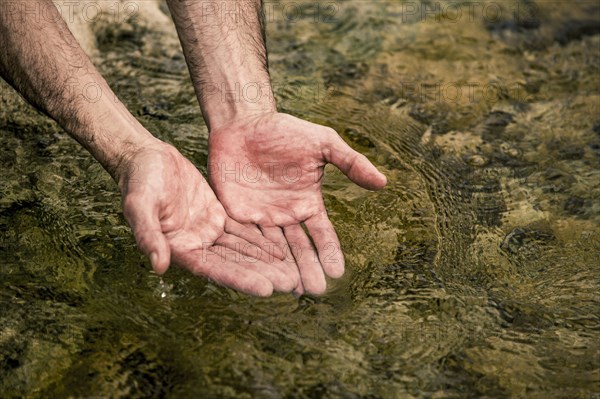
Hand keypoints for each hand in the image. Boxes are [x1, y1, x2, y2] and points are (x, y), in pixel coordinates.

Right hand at [118, 139, 297, 295]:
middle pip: (235, 263)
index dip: (240, 279)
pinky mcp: (217, 215)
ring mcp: (208, 231)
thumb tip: (159, 267)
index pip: (214, 269)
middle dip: (263, 274)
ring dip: (267, 261)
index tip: (266, 290)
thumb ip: (149, 235)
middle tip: (292, 285)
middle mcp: (197, 245)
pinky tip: (283, 249)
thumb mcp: (140, 205)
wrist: (146, 158)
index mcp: (179, 249)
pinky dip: (262, 240)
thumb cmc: (138, 181)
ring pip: (243, 249)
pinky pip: (243, 230)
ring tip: (294, 273)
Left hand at [208, 112, 386, 294]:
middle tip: (314, 291)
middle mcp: (286, 217)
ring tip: (289, 289)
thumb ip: (350, 162)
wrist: (243, 123)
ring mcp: (260, 219)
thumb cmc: (285, 131)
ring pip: (272, 250)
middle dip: (306, 269)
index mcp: (308, 204)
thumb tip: (383, 182)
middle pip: (298, 249)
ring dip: (280, 269)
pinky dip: (251, 256)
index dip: (329, 252)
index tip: (337, 272)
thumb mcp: (322, 143)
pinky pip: (244, 238)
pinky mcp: (235, 216)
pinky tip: (256, 273)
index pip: (322, 234)